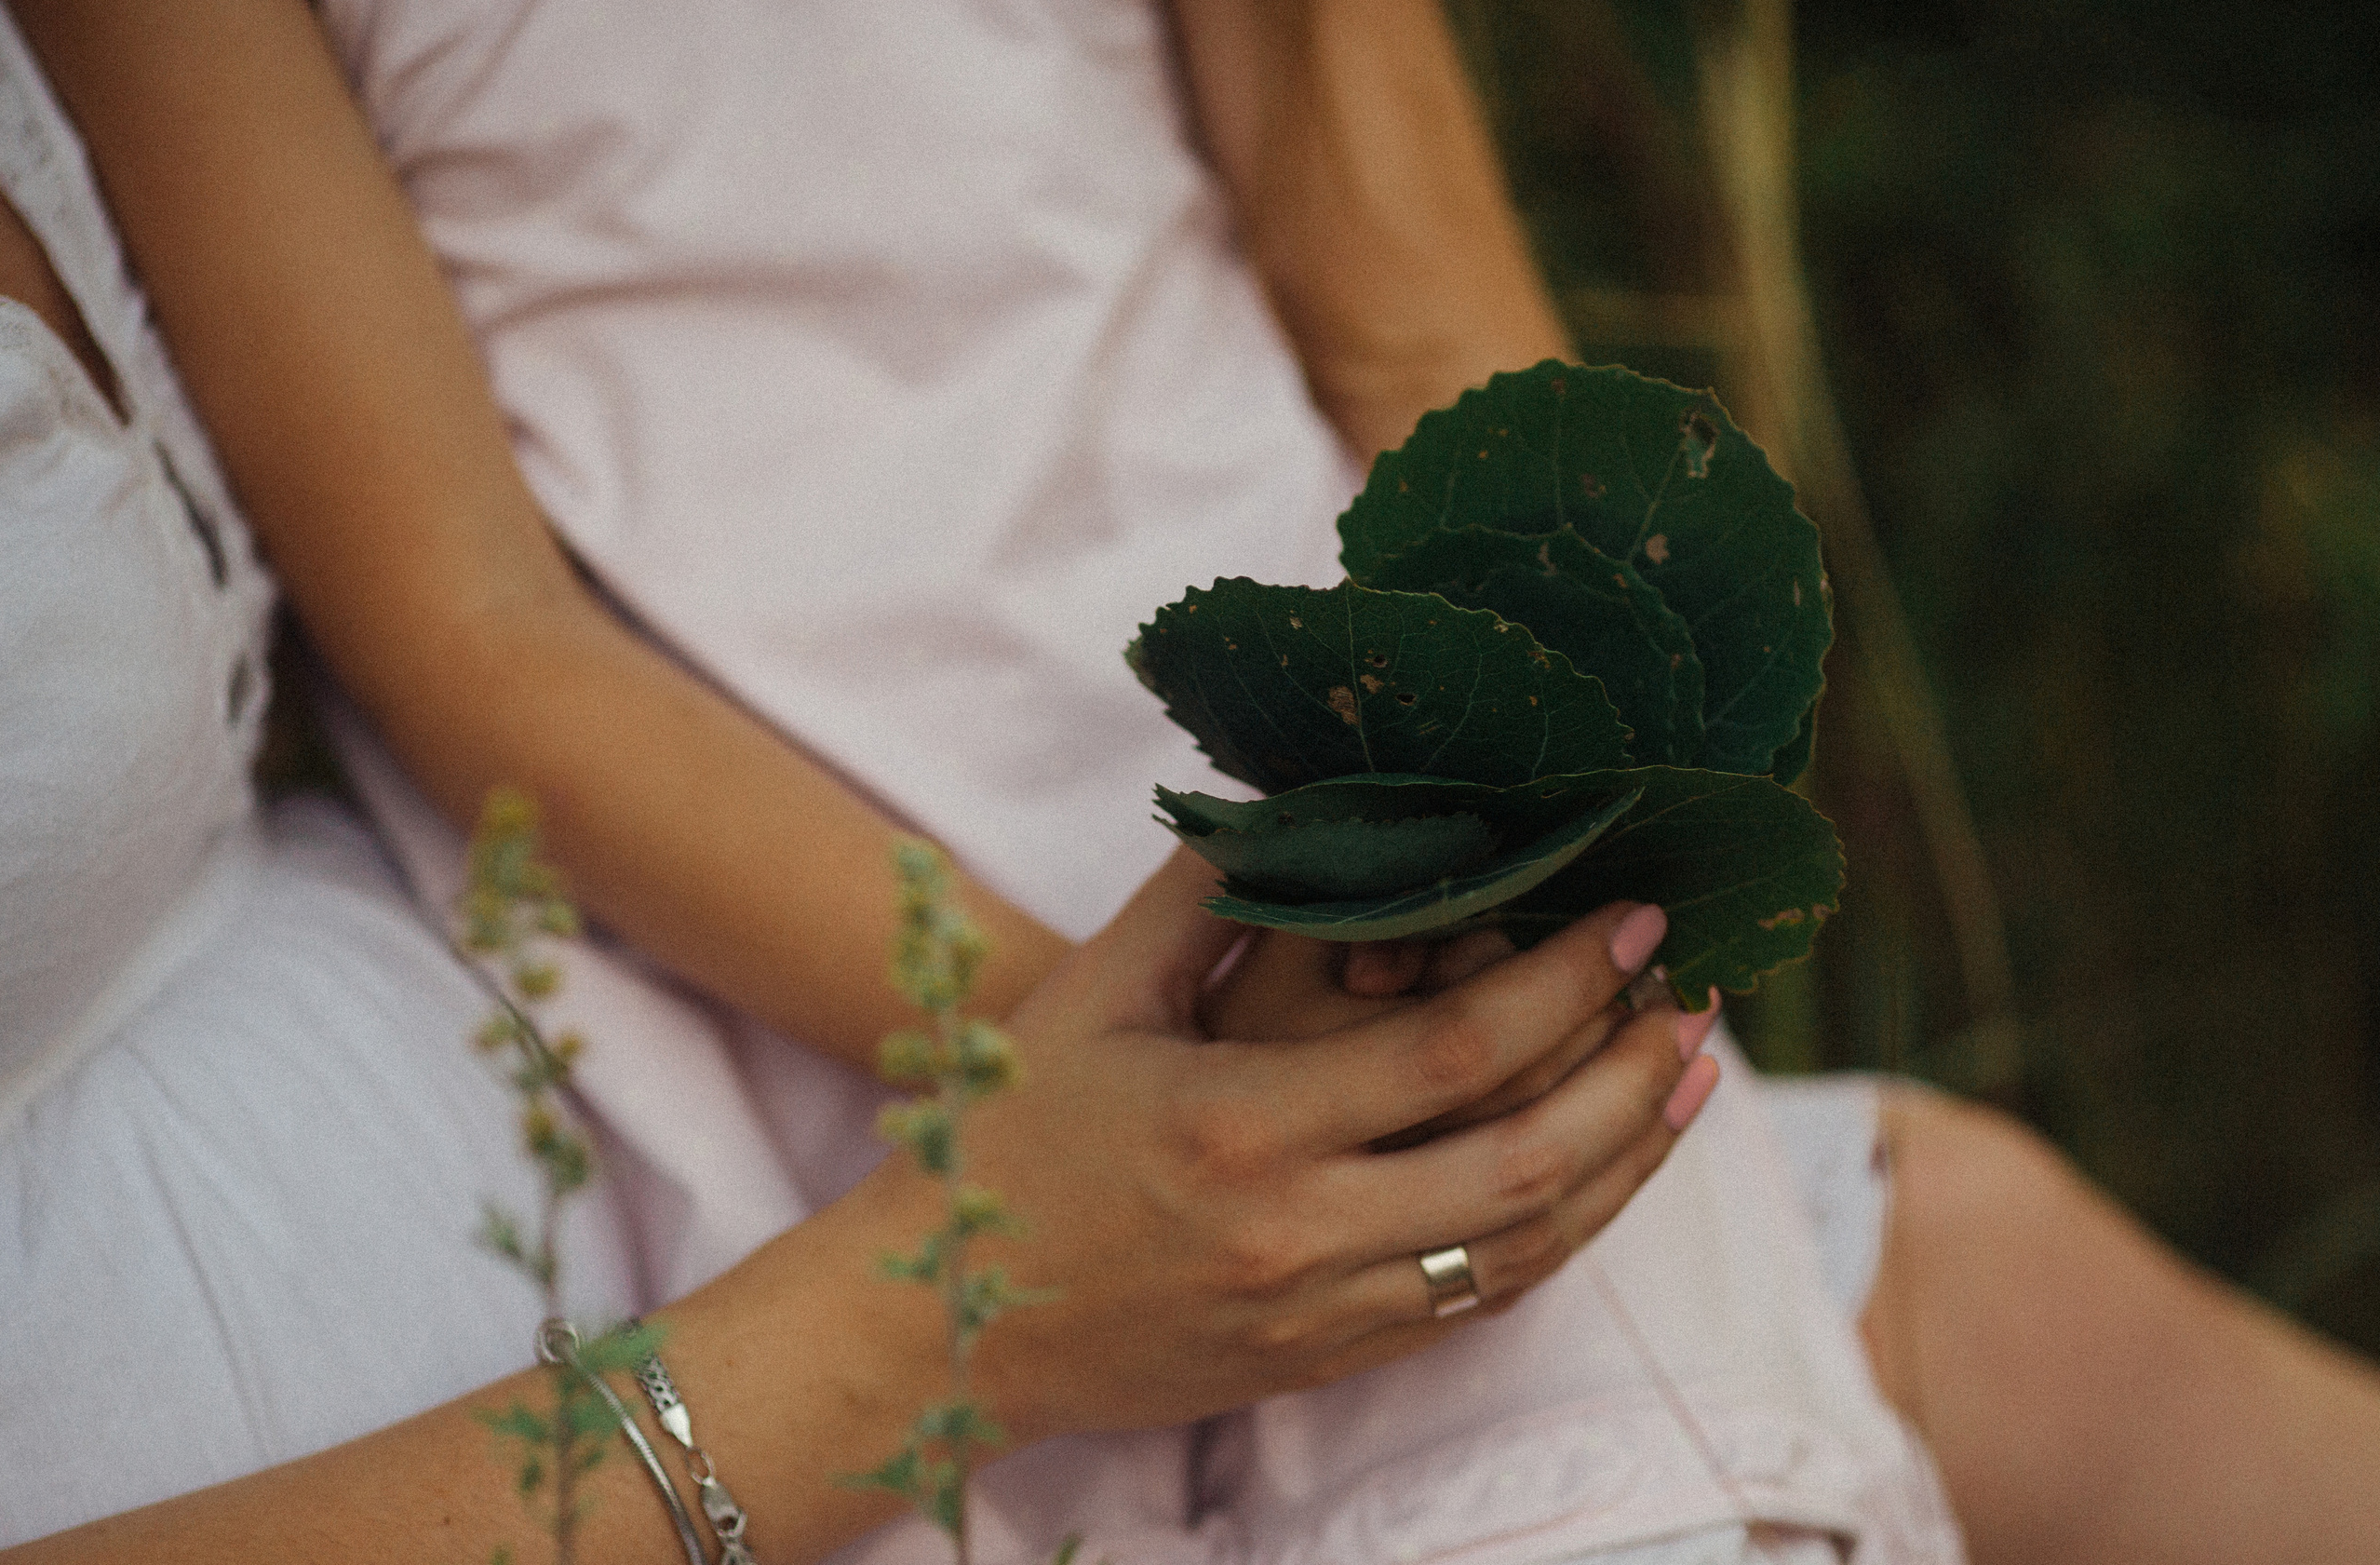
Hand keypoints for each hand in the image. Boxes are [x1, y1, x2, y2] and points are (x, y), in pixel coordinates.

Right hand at [862, 849, 1697, 1444]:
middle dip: (1632, 1080)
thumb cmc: (1007, 1142)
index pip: (1456, 1049)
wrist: (940, 1325)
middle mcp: (1301, 1230)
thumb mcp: (1092, 998)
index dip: (1566, 979)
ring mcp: (1318, 1312)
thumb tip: (1291, 799)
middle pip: (1524, 1163)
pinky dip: (1551, 1242)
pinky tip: (1593, 1186)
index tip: (1635, 919)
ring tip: (1683, 1090)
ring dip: (1620, 1167)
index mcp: (1245, 1124)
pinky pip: (1471, 1307)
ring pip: (1520, 1250)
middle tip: (1697, 1006)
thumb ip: (1199, 895)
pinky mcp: (1319, 1362)